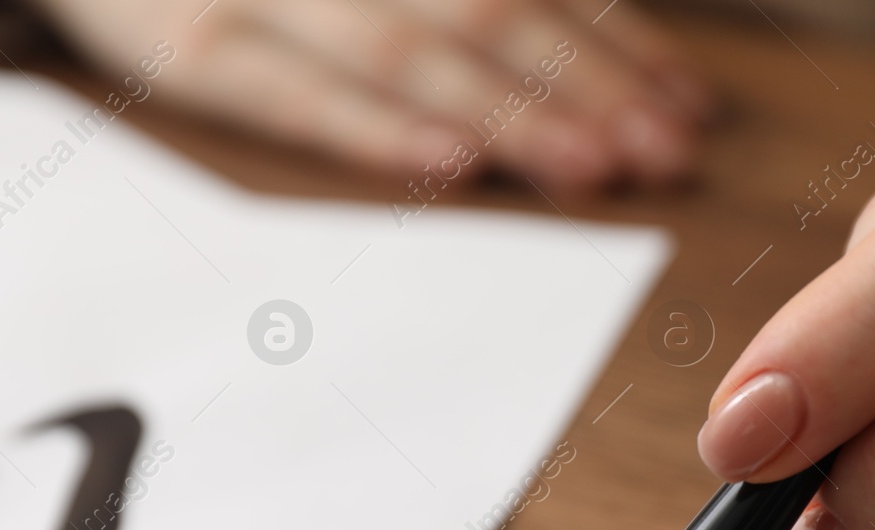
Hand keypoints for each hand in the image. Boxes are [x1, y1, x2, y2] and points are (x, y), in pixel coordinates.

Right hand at [32, 0, 708, 186]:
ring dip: (508, 113)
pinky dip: (372, 128)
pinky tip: (448, 163)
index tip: (686, 100)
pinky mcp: (188, 45)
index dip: (618, 38)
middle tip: (665, 153)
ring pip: (407, 51)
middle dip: (586, 86)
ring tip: (595, 169)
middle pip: (485, 10)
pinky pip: (289, 93)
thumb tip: (580, 27)